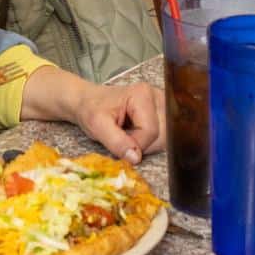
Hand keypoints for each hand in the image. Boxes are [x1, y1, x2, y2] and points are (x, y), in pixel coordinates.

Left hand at [27, 67, 163, 164]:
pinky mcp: (162, 112)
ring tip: (129, 135)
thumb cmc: (91, 109)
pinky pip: (165, 135)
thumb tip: (136, 158)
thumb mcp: (97, 125)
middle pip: (163, 134)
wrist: (88, 101)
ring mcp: (162, 104)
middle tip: (124, 139)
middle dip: (143, 145)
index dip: (136, 145)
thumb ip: (116, 142)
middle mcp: (158, 97)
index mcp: (143, 95)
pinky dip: (150, 141)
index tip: (118, 144)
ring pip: (166, 137)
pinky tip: (136, 134)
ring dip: (147, 144)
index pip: (151, 131)